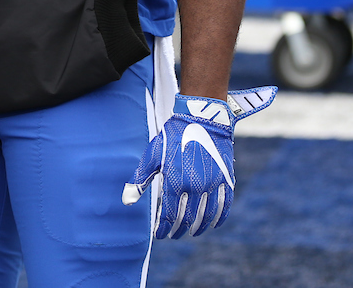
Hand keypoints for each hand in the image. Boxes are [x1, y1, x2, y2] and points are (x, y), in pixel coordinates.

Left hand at [122, 86, 275, 238]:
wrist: (201, 118)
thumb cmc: (172, 136)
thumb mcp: (152, 156)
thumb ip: (140, 180)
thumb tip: (126, 201)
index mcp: (176, 182)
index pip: (169, 215)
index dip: (164, 228)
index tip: (160, 235)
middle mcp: (196, 186)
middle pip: (188, 218)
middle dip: (179, 230)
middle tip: (174, 235)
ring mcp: (213, 184)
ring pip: (207, 216)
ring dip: (199, 228)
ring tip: (191, 232)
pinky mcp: (226, 179)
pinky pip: (225, 205)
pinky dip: (219, 218)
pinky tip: (213, 224)